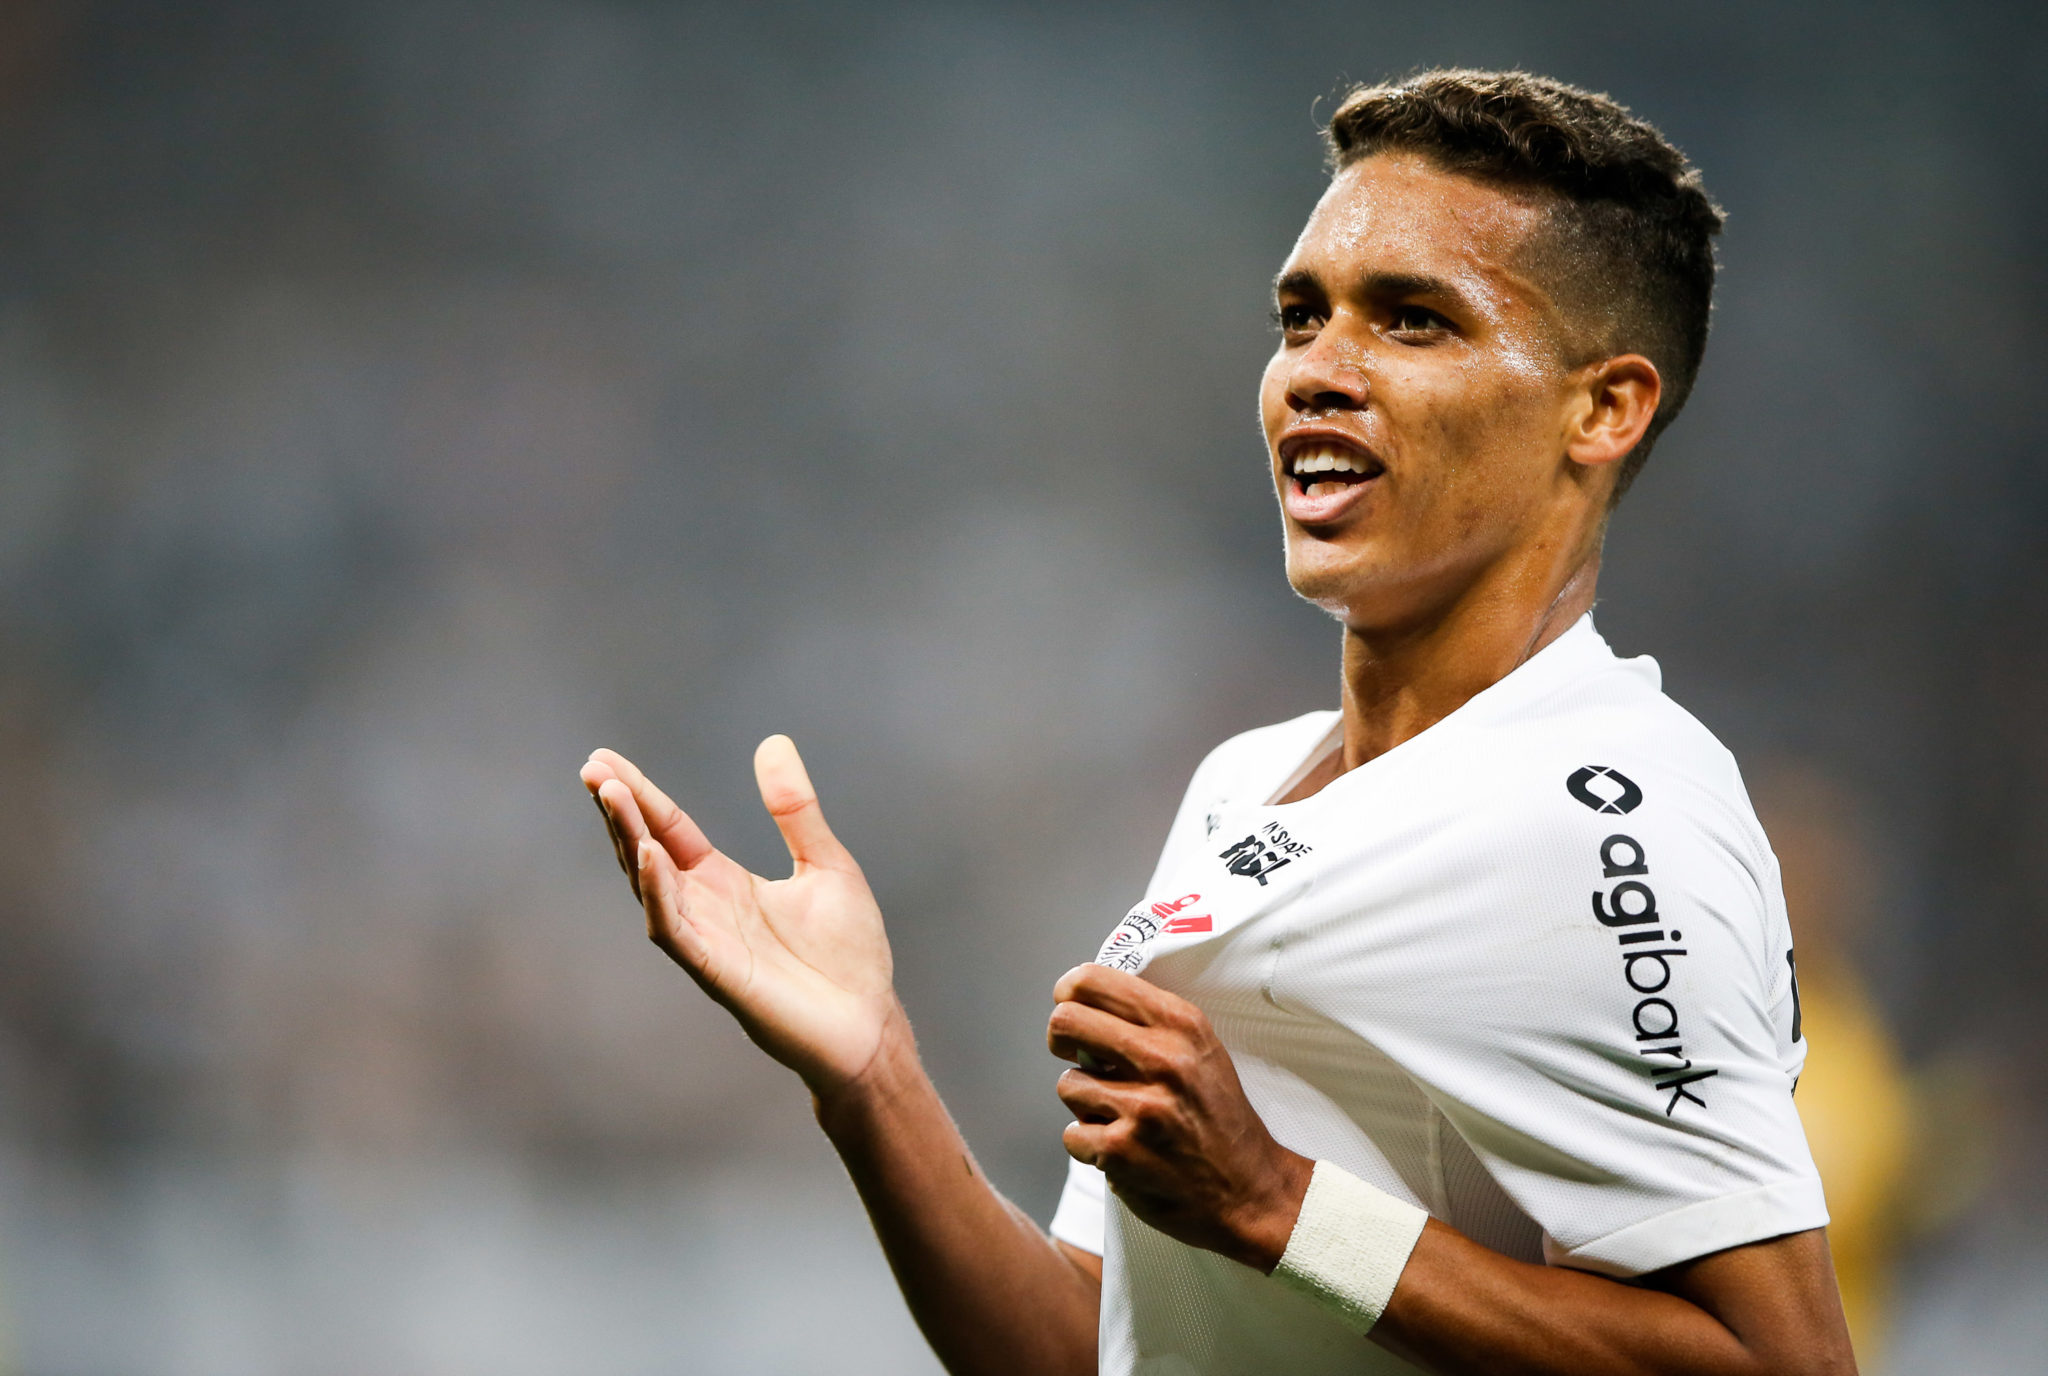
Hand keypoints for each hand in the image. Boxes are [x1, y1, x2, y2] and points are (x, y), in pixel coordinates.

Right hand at [580, 738, 900, 1096]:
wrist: (869, 1024)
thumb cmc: (848, 955)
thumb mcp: (826, 863)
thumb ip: (795, 809)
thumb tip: (774, 742)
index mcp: (725, 884)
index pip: (671, 830)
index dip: (641, 795)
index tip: (604, 758)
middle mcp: (705, 909)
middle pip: (648, 851)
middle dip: (620, 810)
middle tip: (593, 768)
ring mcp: (707, 941)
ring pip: (650, 886)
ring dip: (629, 841)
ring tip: (612, 796)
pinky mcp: (717, 973)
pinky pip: (674, 931)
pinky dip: (657, 894)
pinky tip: (648, 856)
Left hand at [1048, 964, 1311, 1271]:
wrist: (1250, 1190)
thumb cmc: (1218, 1116)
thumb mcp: (1201, 1050)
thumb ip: (1149, 1022)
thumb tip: (1080, 999)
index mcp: (1181, 1024)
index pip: (1094, 981)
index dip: (1068, 993)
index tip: (1069, 1008)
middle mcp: (1162, 1058)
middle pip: (1065, 1022)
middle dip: (1060, 1039)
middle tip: (1072, 1053)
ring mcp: (1141, 1106)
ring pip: (1067, 1084)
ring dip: (1085, 1103)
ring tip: (1120, 1116)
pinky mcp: (1120, 1150)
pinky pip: (1072, 1134)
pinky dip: (1090, 1145)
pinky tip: (1122, 1149)